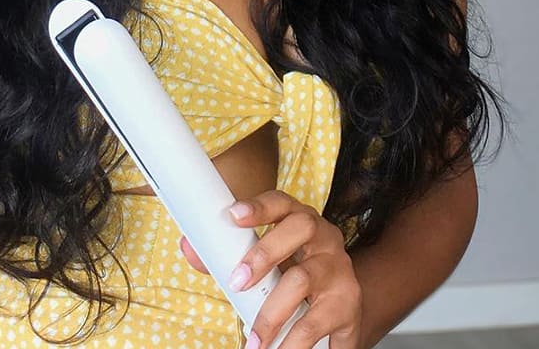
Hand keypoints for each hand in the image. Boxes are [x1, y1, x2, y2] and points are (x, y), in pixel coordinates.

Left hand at [179, 191, 362, 348]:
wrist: (344, 302)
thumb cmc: (297, 272)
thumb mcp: (272, 260)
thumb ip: (232, 254)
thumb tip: (189, 250)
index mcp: (302, 220)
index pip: (282, 202)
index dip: (259, 206)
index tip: (234, 214)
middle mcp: (325, 239)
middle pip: (298, 232)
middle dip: (263, 255)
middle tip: (236, 282)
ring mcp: (340, 271)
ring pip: (304, 281)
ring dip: (273, 314)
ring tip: (254, 341)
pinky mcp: (349, 307)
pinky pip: (321, 325)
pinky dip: (297, 344)